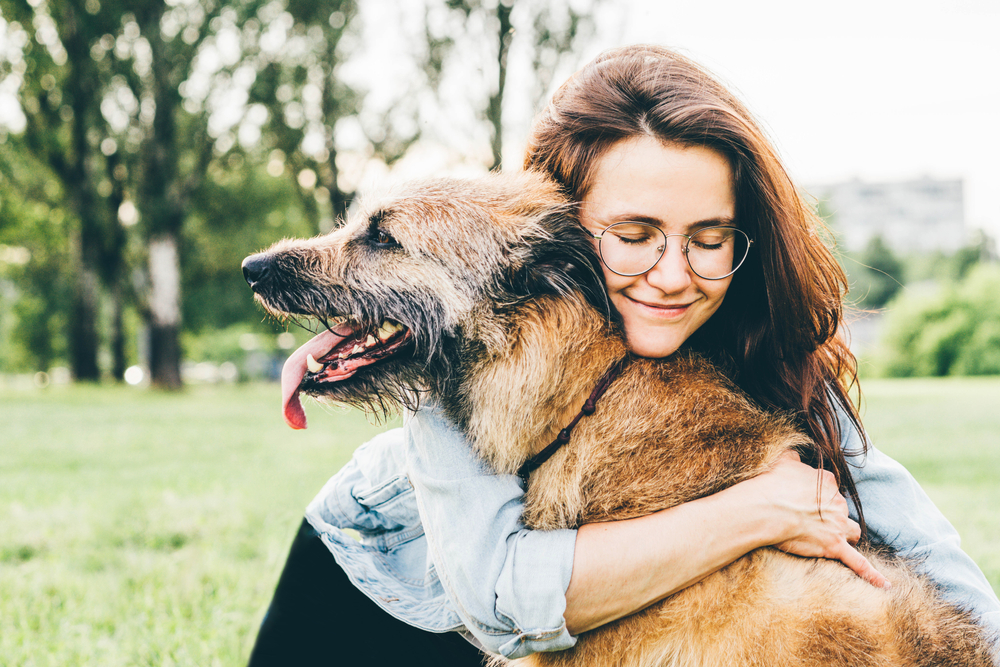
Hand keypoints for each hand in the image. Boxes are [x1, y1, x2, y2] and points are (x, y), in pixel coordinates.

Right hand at [746, 451, 889, 588]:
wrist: (767, 508)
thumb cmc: (772, 485)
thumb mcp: (784, 461)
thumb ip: (794, 457)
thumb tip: (796, 454)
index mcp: (828, 481)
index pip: (831, 488)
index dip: (819, 495)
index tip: (806, 498)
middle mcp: (838, 503)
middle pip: (841, 510)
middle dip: (830, 515)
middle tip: (810, 519)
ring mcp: (838, 526)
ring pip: (852, 531)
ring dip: (846, 534)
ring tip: (836, 539)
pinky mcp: (834, 546)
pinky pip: (857, 563)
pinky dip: (872, 575)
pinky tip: (885, 585)